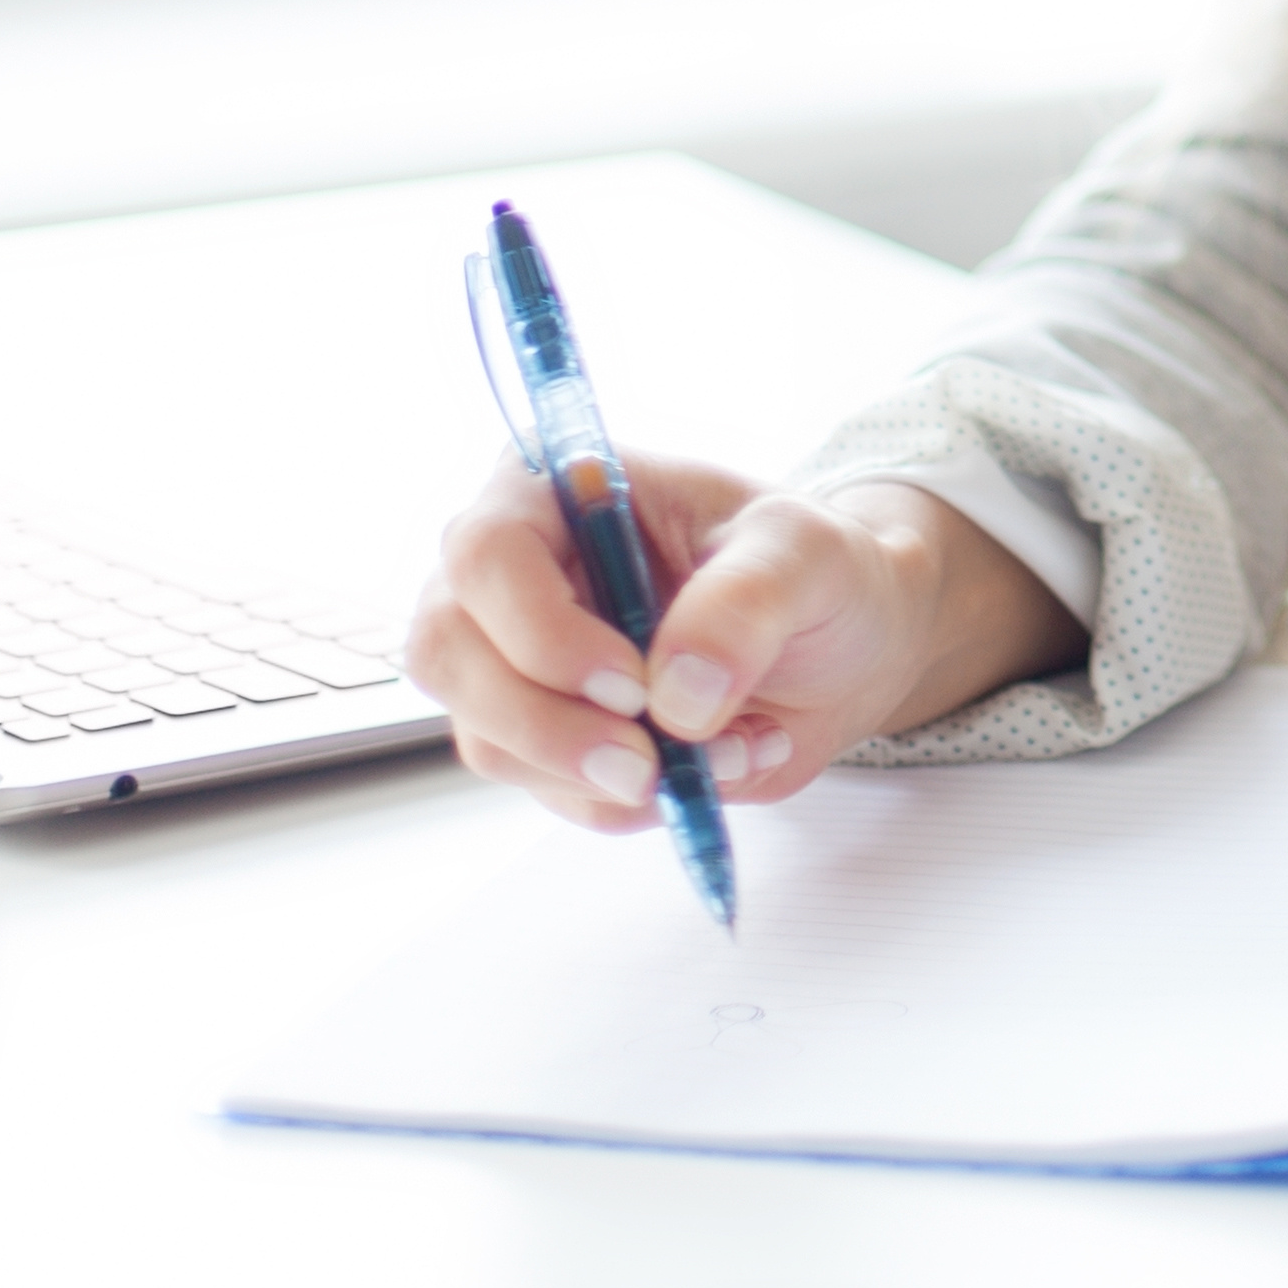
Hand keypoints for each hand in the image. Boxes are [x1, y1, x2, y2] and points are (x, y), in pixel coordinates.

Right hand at [403, 456, 1072, 831]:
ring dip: (603, 774)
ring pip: (489, 736)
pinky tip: (704, 768)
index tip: (633, 685)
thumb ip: (746, 603)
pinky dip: (626, 802)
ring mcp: (514, 656)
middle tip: (649, 763)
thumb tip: (675, 694)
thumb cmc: (809, 570)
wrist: (840, 645)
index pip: (488, 554)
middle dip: (547, 726)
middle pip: (448, 653)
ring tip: (723, 751)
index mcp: (557, 485)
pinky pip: (544, 789)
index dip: (542, 631)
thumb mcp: (805, 556)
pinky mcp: (542, 731)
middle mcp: (512, 569)